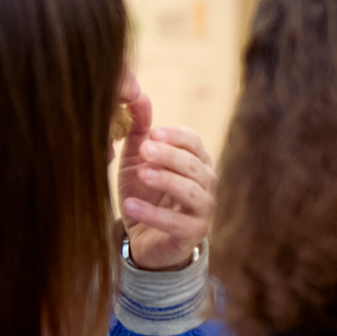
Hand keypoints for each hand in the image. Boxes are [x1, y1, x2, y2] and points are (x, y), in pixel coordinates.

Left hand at [116, 79, 215, 271]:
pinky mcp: (193, 235)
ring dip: (167, 181)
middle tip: (145, 150)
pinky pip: (177, 223)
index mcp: (196, 162)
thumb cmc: (144, 194)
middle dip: (170, 156)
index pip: (195, 142)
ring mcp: (203, 210)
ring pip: (192, 192)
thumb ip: (138, 132)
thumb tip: (138, 97)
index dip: (176, 137)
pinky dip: (153, 215)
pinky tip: (130, 206)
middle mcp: (206, 184)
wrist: (143, 238)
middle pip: (195, 165)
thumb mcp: (136, 160)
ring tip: (141, 173)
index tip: (153, 133)